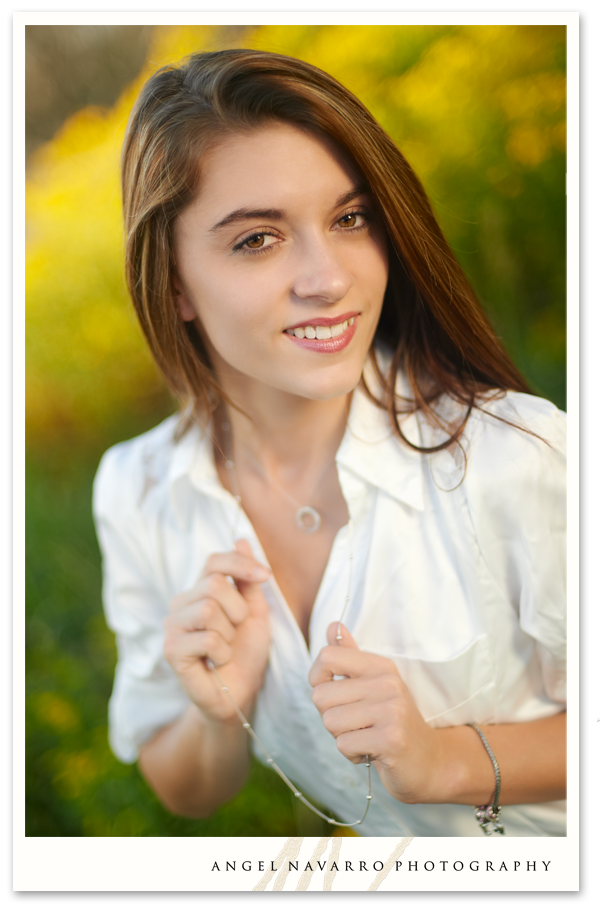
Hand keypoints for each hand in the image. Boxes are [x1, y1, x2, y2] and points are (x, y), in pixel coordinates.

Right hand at [163, 540, 270, 724]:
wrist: (240, 693)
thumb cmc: (245, 652)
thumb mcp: (254, 610)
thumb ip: (247, 578)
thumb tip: (240, 538)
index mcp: (199, 590)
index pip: (213, 561)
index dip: (240, 564)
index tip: (265, 576)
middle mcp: (181, 604)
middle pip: (213, 585)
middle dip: (238, 610)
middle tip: (236, 631)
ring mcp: (172, 626)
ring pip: (209, 610)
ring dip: (230, 633)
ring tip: (225, 648)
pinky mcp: (171, 650)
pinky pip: (207, 638)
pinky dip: (222, 652)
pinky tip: (216, 662)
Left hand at [309, 622, 443, 803]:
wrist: (430, 761)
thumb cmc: (392, 723)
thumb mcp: (373, 686)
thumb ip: (350, 657)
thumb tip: (333, 625)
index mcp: (380, 666)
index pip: (327, 656)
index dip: (317, 679)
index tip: (332, 695)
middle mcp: (387, 683)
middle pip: (320, 696)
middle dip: (330, 716)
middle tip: (356, 724)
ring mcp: (392, 710)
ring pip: (330, 722)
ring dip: (342, 737)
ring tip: (366, 737)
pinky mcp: (392, 738)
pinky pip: (344, 745)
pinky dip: (352, 754)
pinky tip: (372, 752)